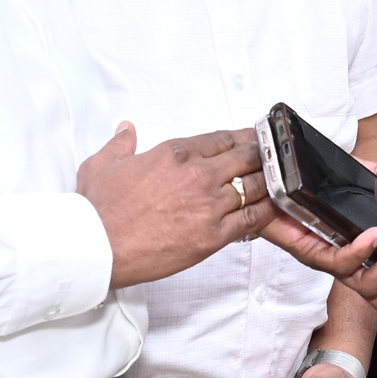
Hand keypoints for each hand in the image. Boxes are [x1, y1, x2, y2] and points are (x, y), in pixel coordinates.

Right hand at [77, 123, 267, 286]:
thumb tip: (126, 130)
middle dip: (261, 155)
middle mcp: (198, 174)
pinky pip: (252, 219)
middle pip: (246, 158)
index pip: (221, 139)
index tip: (250, 139)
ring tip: (279, 181)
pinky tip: (273, 208)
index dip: (240, 138)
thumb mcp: (102, 164)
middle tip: (273, 157)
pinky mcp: (213, 235)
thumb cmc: (98, 210)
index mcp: (175, 152)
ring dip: (268, 183)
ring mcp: (209, 204)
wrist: (97, 248)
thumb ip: (120, 144)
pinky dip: (266, 212)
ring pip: (254, 186)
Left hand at [259, 161, 376, 308]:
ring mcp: (330, 261)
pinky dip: (360, 251)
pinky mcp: (310, 252)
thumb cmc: (311, 185)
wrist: (271, 178)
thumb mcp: (357, 176)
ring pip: (364, 286)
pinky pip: (338, 262)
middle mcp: (348, 262)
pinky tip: (374, 235)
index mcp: (362, 251)